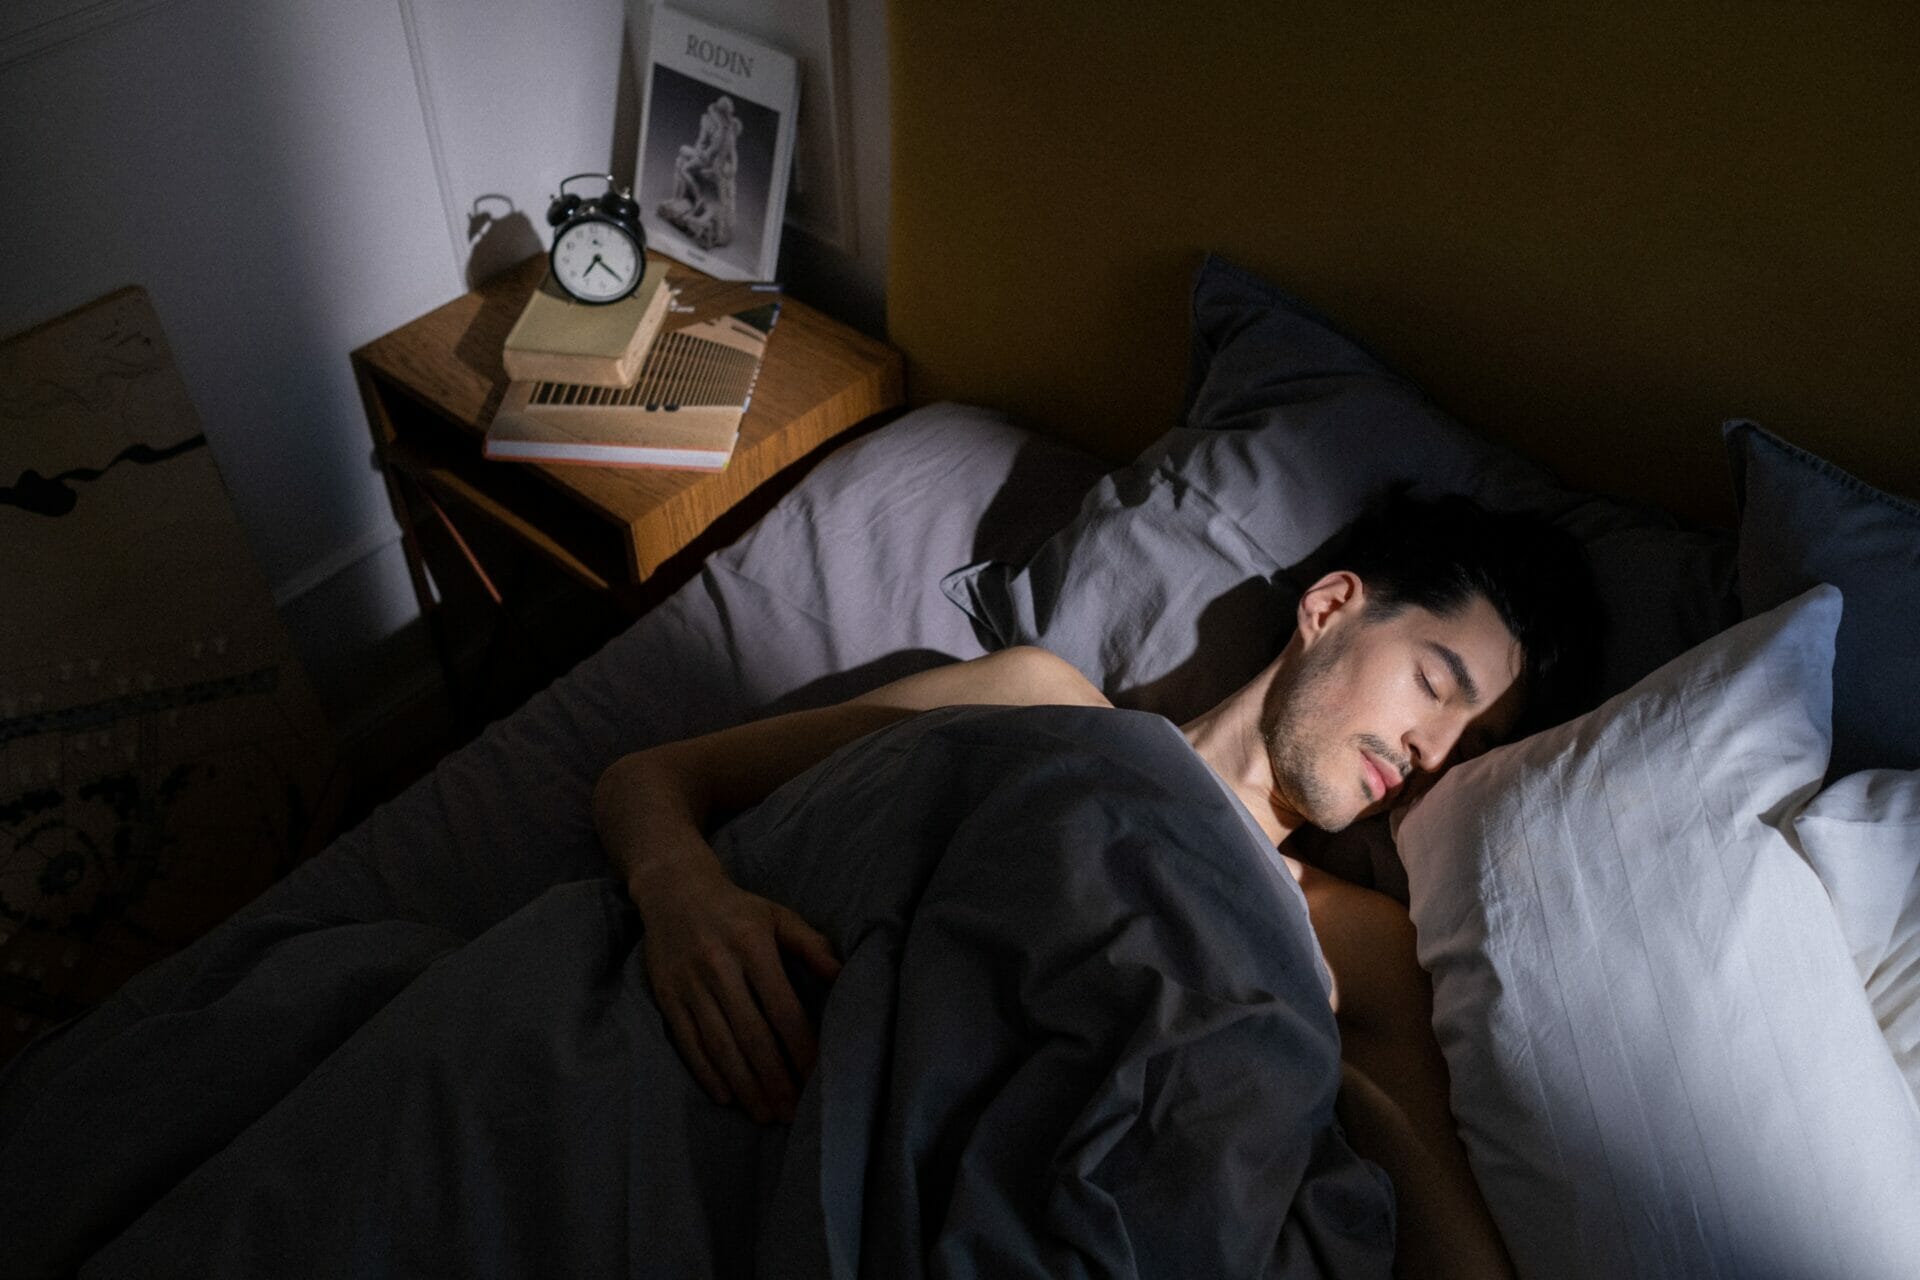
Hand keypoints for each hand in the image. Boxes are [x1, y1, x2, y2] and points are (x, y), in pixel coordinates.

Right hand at [634, 861, 840, 1122]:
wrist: (674, 890)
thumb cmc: (738, 909)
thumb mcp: (779, 916)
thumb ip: (812, 946)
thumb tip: (843, 977)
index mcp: (753, 946)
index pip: (783, 1008)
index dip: (801, 1047)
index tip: (817, 1077)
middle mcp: (719, 967)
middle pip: (751, 1035)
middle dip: (774, 1078)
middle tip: (793, 1113)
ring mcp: (689, 984)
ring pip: (719, 1045)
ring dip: (744, 1084)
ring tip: (765, 1114)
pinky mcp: (666, 996)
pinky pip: (687, 1041)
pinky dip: (707, 1072)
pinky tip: (726, 1096)